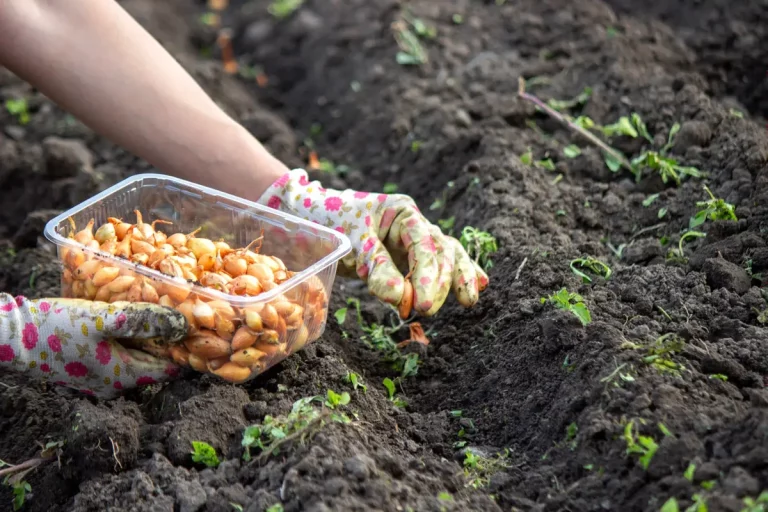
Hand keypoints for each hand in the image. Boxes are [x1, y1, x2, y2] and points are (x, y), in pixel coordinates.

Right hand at [0, 294, 187, 398]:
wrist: (10, 337)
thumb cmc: (58, 326)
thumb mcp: (105, 318)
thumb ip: (145, 321)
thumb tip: (183, 324)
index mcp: (124, 377)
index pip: (171, 370)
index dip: (187, 349)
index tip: (200, 327)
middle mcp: (114, 385)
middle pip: (154, 364)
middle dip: (169, 342)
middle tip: (185, 314)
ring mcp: (98, 380)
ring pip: (136, 358)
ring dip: (149, 339)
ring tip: (161, 312)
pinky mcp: (85, 369)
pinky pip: (118, 355)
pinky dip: (129, 340)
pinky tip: (130, 319)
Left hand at [258, 169, 488, 315]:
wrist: (314, 214)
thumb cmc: (332, 220)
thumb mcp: (352, 242)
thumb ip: (376, 267)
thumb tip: (400, 297)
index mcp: (402, 213)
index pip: (425, 245)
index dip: (428, 276)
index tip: (423, 303)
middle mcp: (414, 224)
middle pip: (441, 252)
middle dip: (439, 282)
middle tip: (425, 310)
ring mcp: (414, 239)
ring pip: (446, 256)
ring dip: (456, 278)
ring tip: (468, 300)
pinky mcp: (409, 255)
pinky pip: (437, 263)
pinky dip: (457, 273)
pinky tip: (477, 284)